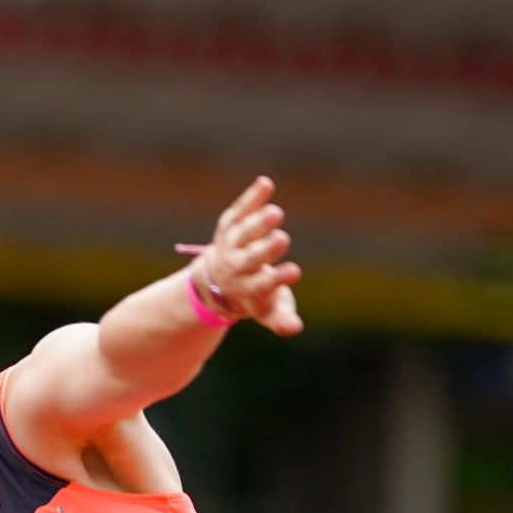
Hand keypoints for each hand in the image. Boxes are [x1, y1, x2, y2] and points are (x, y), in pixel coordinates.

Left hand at [205, 175, 303, 335]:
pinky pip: (240, 210)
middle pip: (249, 259)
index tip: (294, 272)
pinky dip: (251, 198)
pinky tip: (265, 183)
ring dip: (257, 223)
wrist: (218, 280)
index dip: (277, 279)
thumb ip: (281, 318)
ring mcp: (232, 244)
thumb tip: (293, 329)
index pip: (262, 286)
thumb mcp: (269, 310)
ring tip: (275, 213)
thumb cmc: (256, 295)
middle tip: (281, 239)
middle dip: (264, 250)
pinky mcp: (231, 224)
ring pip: (242, 233)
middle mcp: (237, 267)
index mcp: (250, 289)